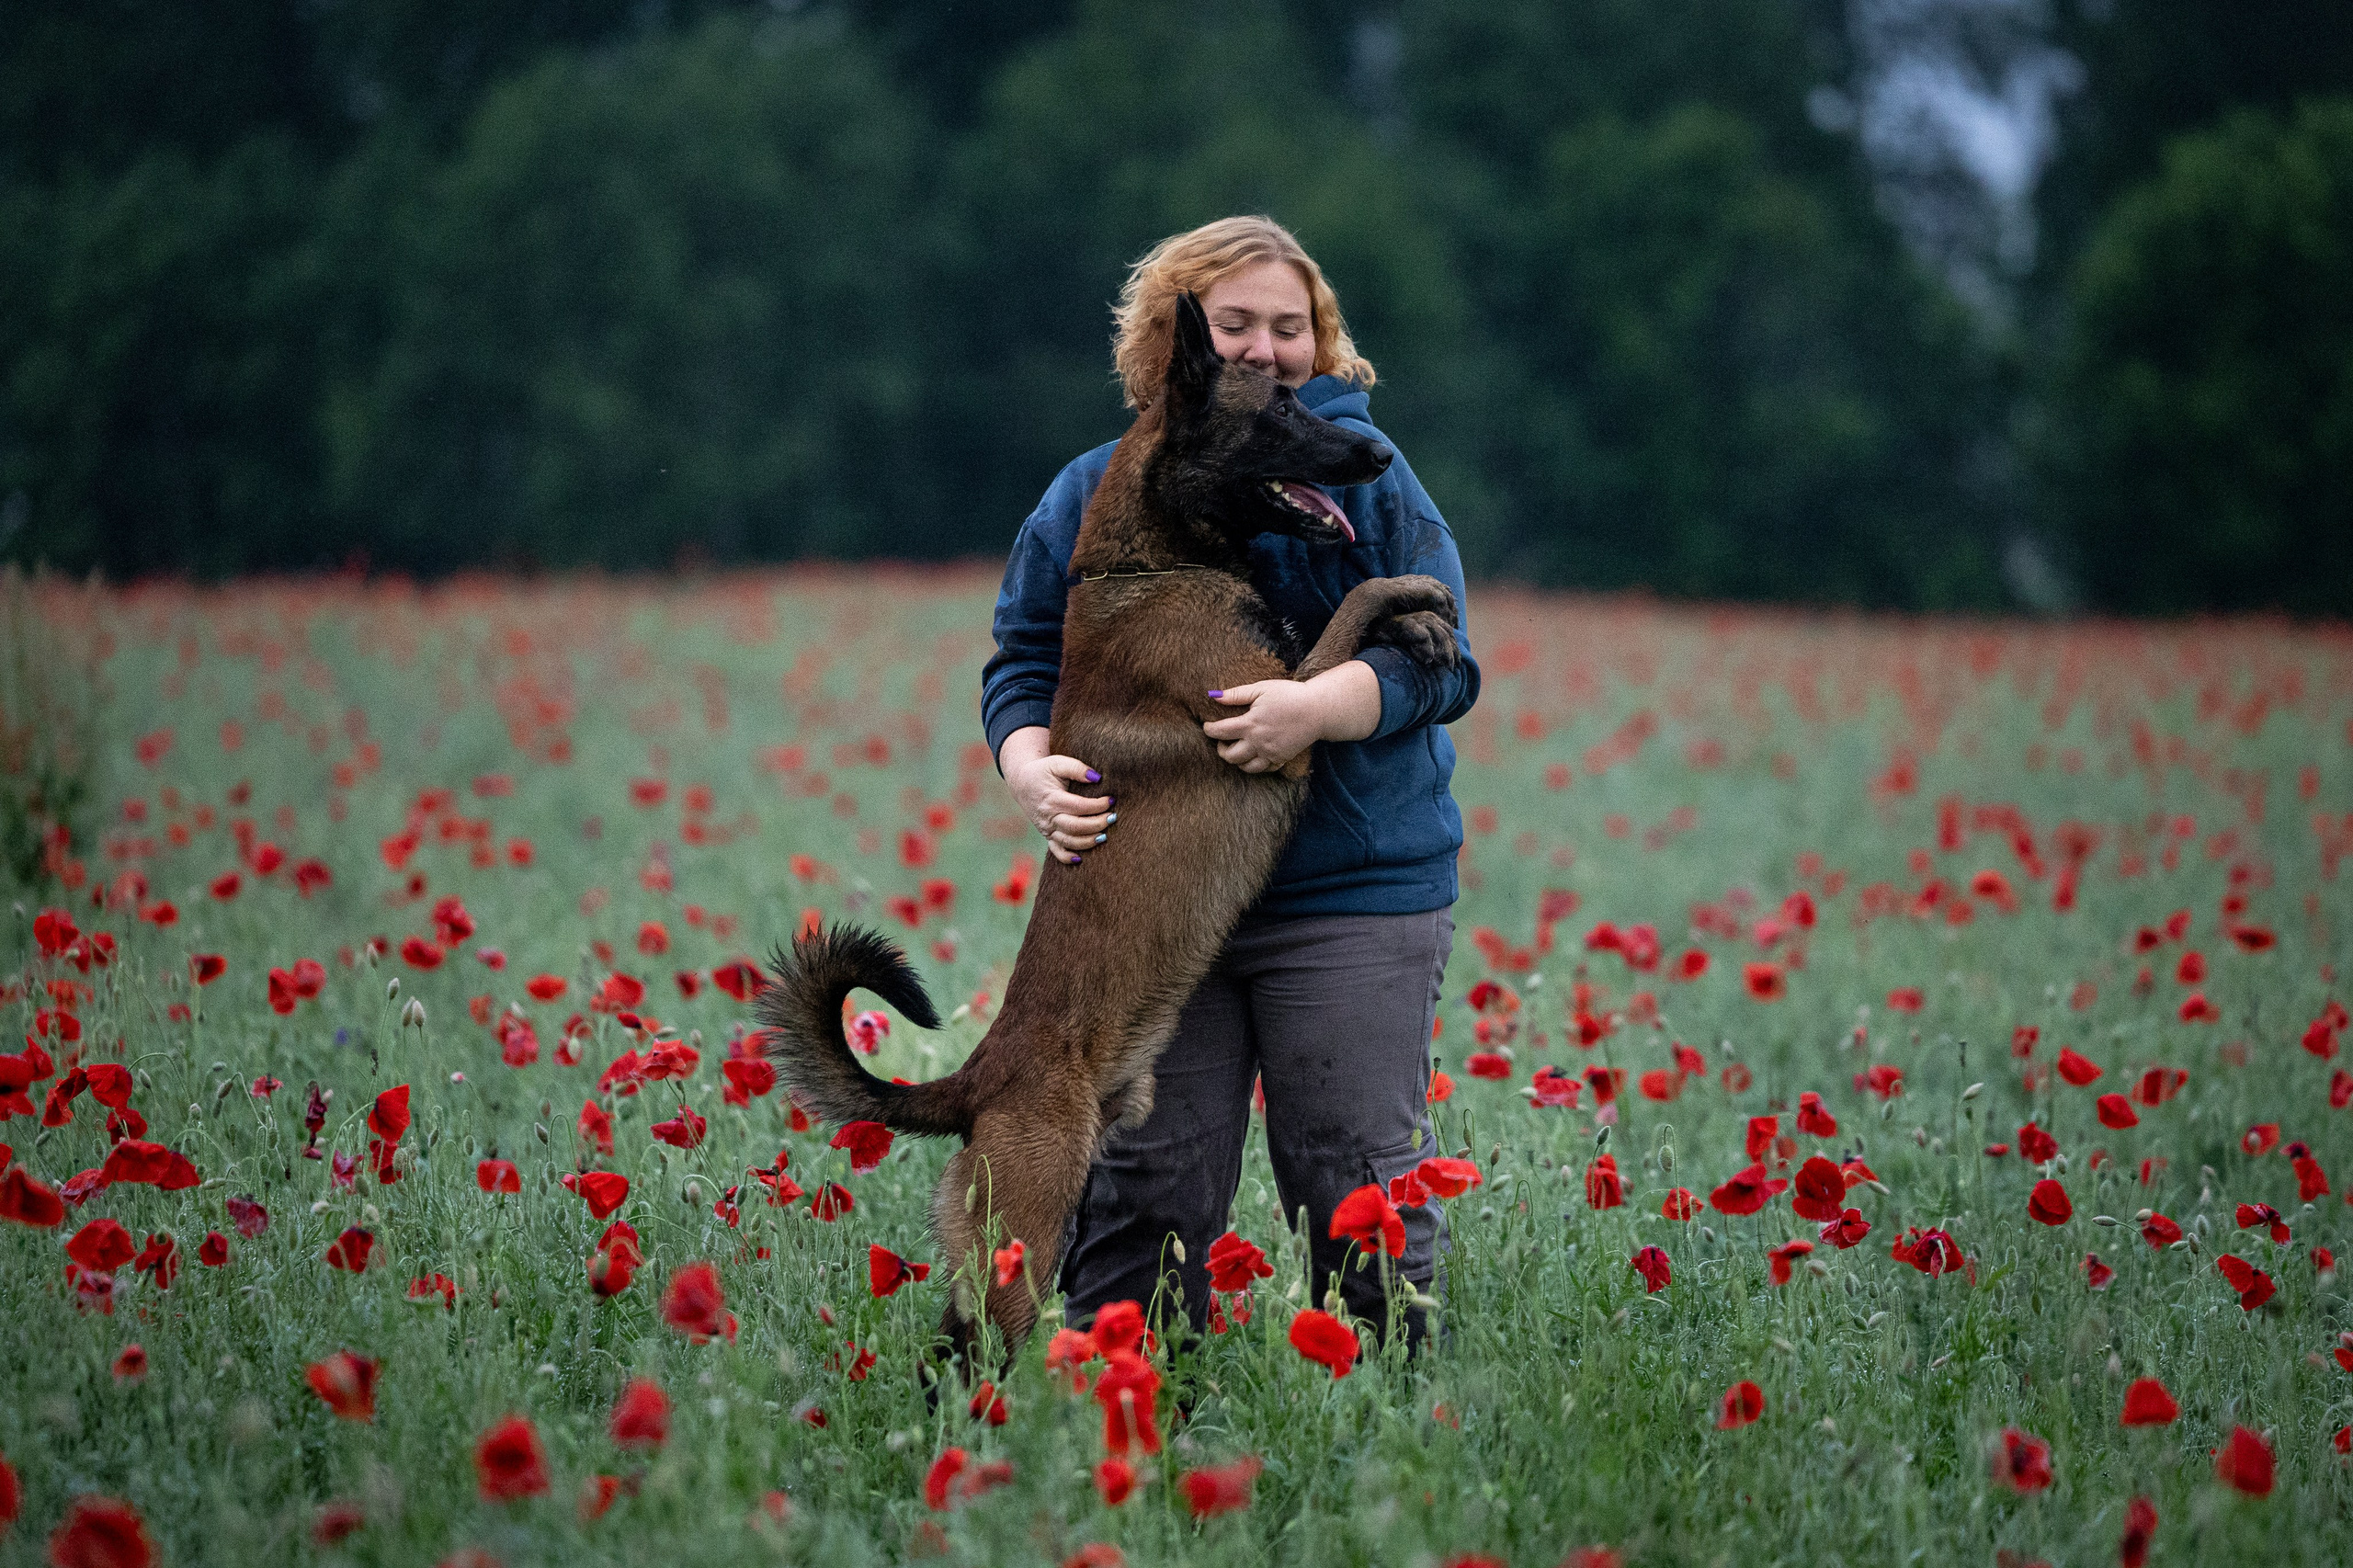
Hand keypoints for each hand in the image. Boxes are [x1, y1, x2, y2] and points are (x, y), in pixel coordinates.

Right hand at [998, 727, 1114, 863]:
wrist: (1022, 782)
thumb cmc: (1043, 771)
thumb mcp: (1057, 763)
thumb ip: (1076, 768)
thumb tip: (1097, 778)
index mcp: (1052, 799)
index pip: (1078, 806)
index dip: (1097, 805)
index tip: (1111, 800)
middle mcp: (1048, 817)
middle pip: (1075, 827)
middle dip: (1097, 824)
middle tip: (1113, 817)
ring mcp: (1047, 828)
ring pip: (1068, 842)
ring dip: (1088, 842)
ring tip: (1104, 836)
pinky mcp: (1047, 835)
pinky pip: (1056, 852)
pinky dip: (1067, 858)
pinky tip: (1081, 858)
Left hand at [1204, 662, 1380, 773]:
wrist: (1317, 709)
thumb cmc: (1289, 695)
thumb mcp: (1262, 688)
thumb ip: (1237, 694)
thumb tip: (1214, 696)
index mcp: (1250, 723)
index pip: (1220, 732)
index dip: (1209, 730)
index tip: (1207, 726)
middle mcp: (1258, 742)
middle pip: (1230, 755)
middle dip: (1221, 749)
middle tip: (1222, 740)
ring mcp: (1270, 753)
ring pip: (1246, 767)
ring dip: (1236, 760)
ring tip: (1236, 749)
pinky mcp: (1282, 758)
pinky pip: (1264, 770)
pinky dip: (1255, 766)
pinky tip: (1253, 755)